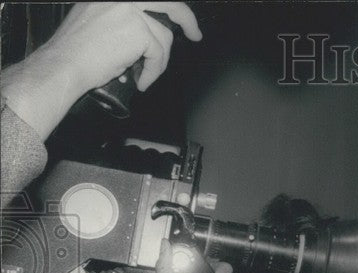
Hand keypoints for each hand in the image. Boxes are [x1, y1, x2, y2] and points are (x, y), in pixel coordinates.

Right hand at [1, 3, 200, 139]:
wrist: (64, 65)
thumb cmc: (76, 52)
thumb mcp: (98, 22)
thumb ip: (124, 20)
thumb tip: (150, 32)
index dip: (168, 7)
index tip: (180, 18)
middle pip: (168, 3)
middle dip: (187, 19)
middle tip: (195, 34)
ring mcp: (130, 11)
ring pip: (164, 38)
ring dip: (159, 61)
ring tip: (143, 76)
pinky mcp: (138, 31)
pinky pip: (159, 55)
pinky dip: (153, 72)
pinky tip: (141, 82)